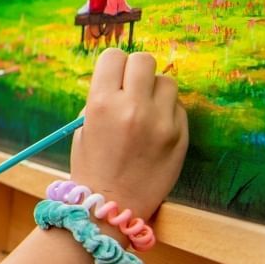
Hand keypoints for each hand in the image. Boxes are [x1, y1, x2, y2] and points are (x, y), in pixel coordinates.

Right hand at [69, 48, 187, 220]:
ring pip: (166, 81)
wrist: (112, 207)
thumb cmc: (92, 166)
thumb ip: (102, 97)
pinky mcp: (180, 136)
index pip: (113, 56)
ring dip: (156, 90)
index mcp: (101, 103)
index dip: (113, 65)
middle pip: (143, 60)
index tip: (114, 76)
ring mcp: (160, 122)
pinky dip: (167, 113)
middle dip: (137, 71)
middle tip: (133, 88)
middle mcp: (132, 107)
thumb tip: (124, 78)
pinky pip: (178, 107)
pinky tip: (156, 130)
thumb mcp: (84, 126)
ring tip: (147, 110)